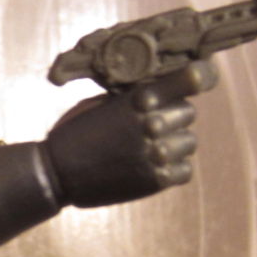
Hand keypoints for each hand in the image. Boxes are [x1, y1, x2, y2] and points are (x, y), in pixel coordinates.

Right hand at [42, 60, 217, 207]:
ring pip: (189, 142)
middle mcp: (153, 124)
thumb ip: (133, 97)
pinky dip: (172, 169)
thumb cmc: (74, 133)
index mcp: (140, 99)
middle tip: (149, 126)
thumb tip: (161, 92)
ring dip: (173, 144)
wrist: (56, 174)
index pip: (190, 80)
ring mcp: (158, 153)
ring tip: (148, 149)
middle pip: (189, 113)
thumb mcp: (100, 103)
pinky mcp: (158, 180)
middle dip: (172, 117)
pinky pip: (185, 170)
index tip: (200, 76)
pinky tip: (151, 167)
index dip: (199, 76)